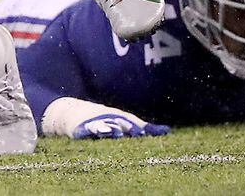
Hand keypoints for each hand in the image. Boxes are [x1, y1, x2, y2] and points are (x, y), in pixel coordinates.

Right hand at [41, 96, 168, 139]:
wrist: (76, 113)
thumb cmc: (107, 120)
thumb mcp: (126, 121)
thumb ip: (147, 128)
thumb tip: (168, 130)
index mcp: (122, 120)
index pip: (133, 125)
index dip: (140, 129)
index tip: (146, 132)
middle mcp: (110, 120)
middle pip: (120, 124)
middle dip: (128, 128)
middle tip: (137, 132)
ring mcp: (97, 123)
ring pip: (105, 126)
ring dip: (111, 128)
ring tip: (117, 132)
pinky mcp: (83, 129)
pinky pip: (89, 130)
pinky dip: (94, 129)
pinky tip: (99, 132)